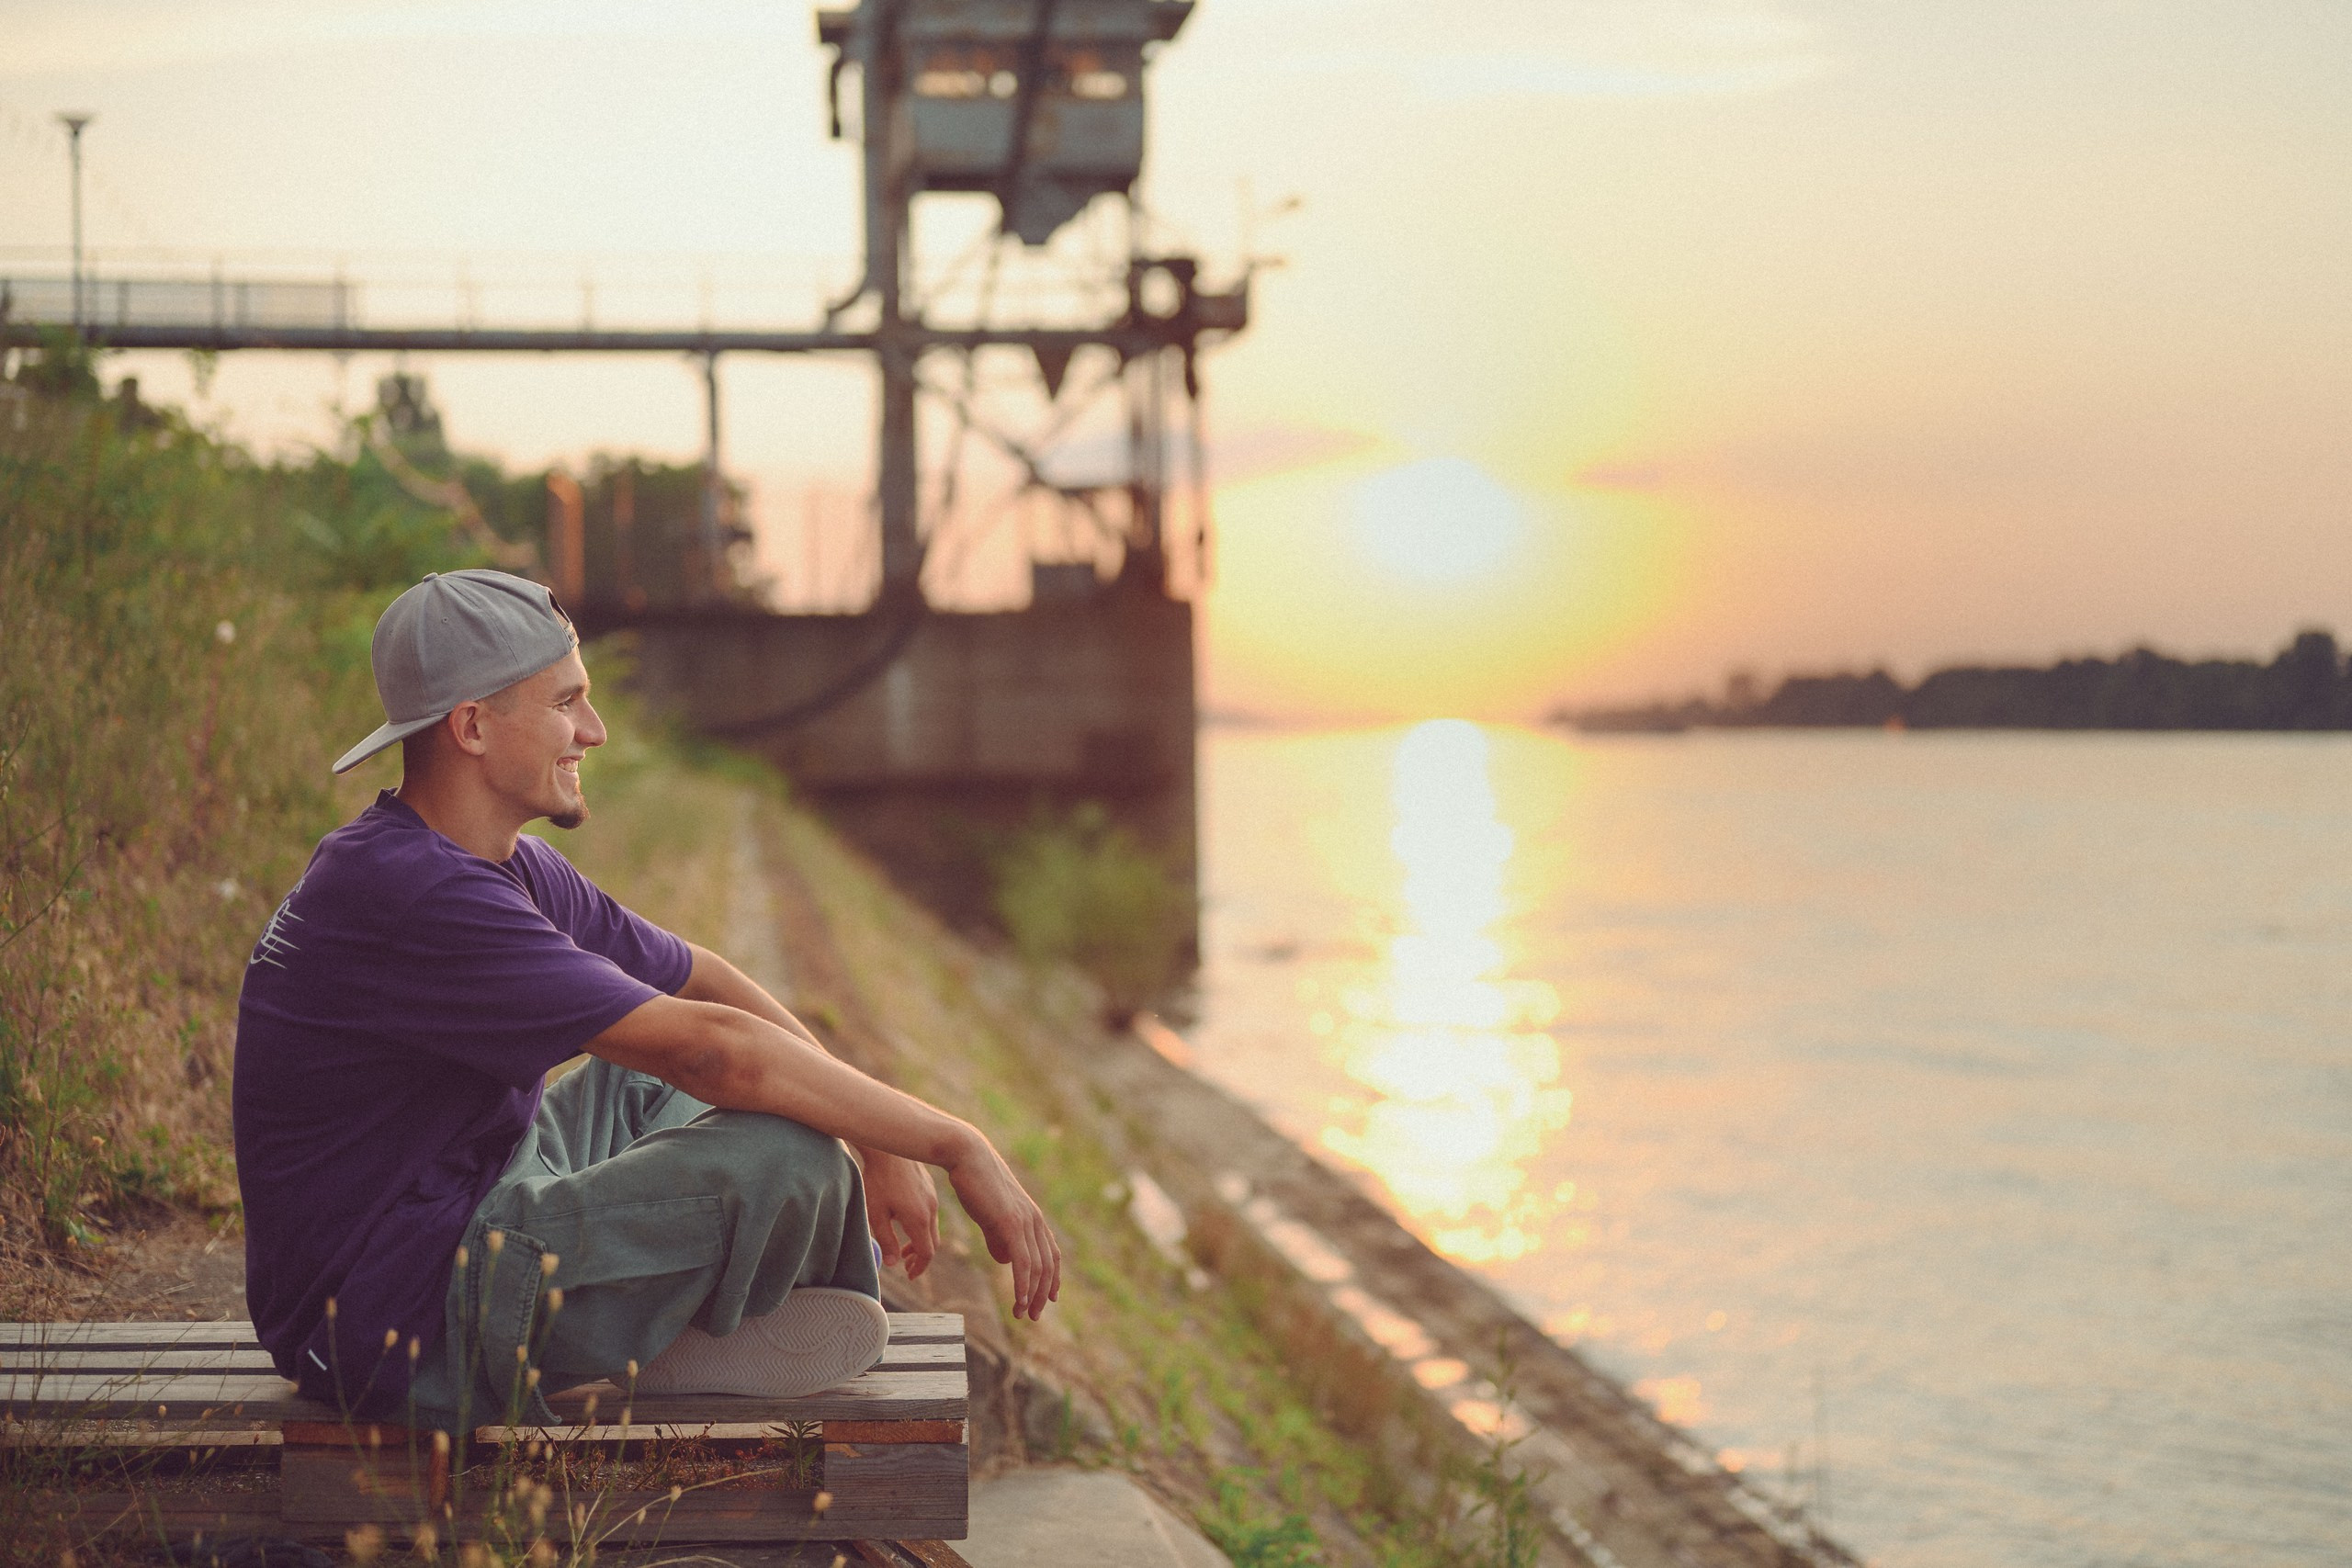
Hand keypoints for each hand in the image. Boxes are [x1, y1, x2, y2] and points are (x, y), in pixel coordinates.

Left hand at [859, 1147, 939, 1278]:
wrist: (888, 1148)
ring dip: (920, 1241)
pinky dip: (921, 1226)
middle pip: (933, 1243)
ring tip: (904, 1248)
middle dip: (921, 1258)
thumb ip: (886, 1241)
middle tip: (907, 1266)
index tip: (909, 1275)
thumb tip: (893, 1263)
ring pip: (932, 1228)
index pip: (927, 1253)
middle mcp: (930, 1210)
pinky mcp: (929, 1188)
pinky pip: (930, 1214)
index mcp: (919, 1219)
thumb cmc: (878, 1180)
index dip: (919, 1268)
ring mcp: (932, 1197)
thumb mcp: (876, 1214)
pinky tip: (904, 1221)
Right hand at [943, 1129, 1062, 1320]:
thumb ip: (999, 1237)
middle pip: (1047, 1265)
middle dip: (1041, 1294)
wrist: (966, 1156)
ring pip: (1036, 1267)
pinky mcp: (1012, 1222)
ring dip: (1031, 1295)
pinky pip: (1023, 1261)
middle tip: (1031, 1316)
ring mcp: (1025, 1221)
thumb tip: (1006, 1260)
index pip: (1051, 1254)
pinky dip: (1023, 1284)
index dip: (1052, 1278)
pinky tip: (1018, 1300)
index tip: (1047, 1299)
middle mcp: (1034, 1220)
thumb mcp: (991, 1215)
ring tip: (1022, 1314)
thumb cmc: (975, 1183)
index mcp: (1032, 1217)